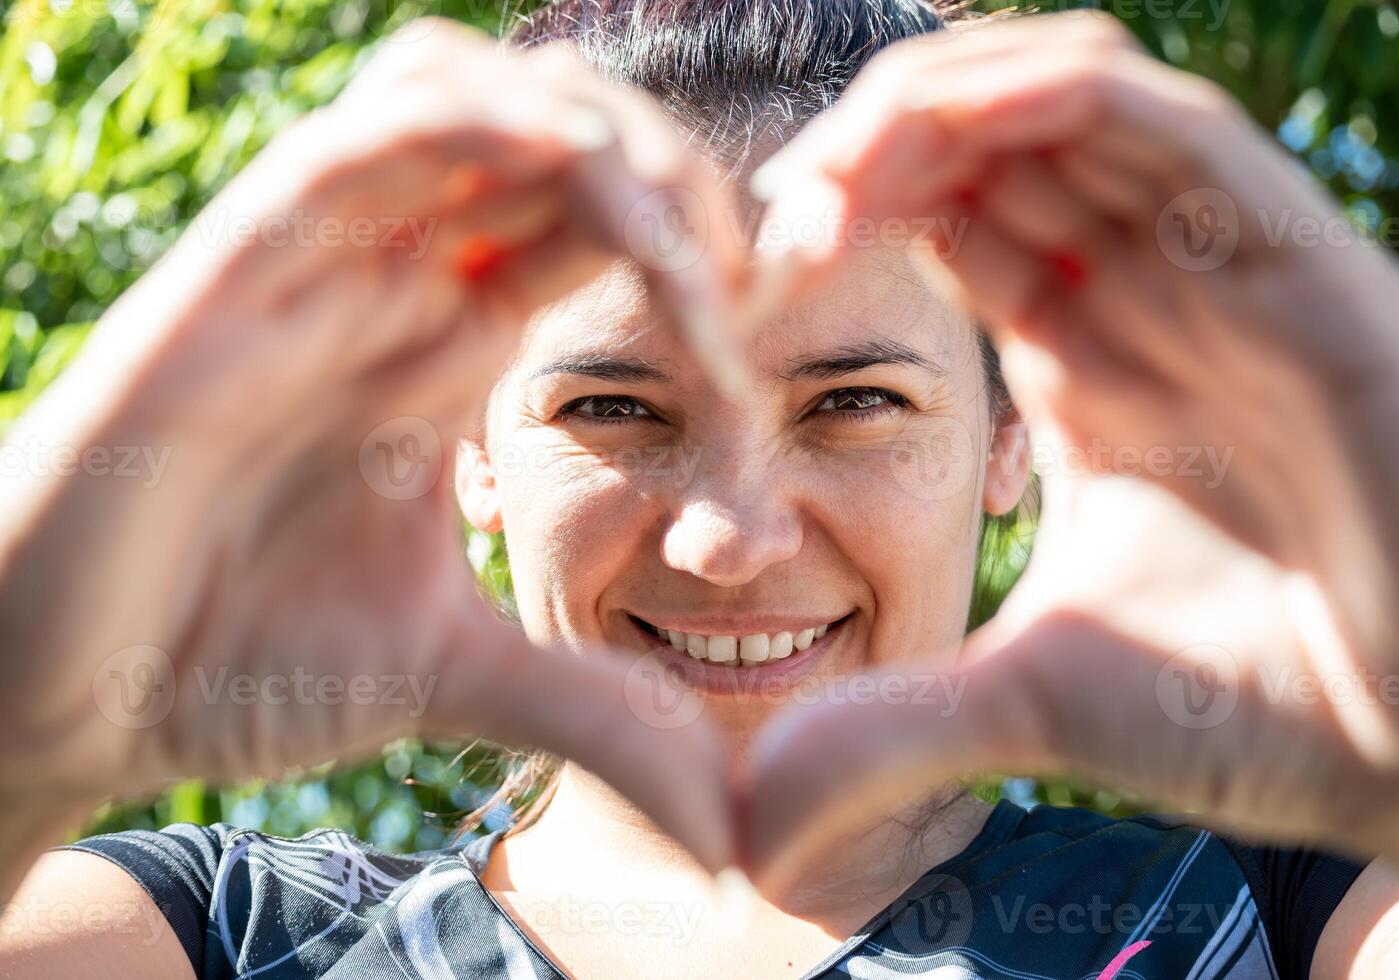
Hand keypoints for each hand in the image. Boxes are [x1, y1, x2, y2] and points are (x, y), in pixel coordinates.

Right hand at [0, 21, 743, 883]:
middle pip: (558, 144)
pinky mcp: (231, 279)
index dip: (705, 254)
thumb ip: (586, 710)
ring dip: (592, 135)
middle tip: (743, 270)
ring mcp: (315, 271)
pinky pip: (355, 144)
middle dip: (674, 177)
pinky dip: (463, 124)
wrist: (67, 691)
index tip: (765, 337)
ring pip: (469, 105)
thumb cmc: (239, 657)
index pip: (604, 234)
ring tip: (670, 225)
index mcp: (451, 350)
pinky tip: (560, 160)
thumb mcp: (451, 677)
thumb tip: (723, 820)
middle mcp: (392, 286)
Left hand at [741, 11, 1398, 889]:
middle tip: (782, 211)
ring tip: (840, 167)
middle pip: (996, 151)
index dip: (848, 221)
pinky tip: (952, 121)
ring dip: (942, 108)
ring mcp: (1229, 277)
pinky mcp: (1308, 274)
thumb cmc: (1263, 717)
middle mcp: (1154, 304)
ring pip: (1073, 110)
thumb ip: (889, 732)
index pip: (955, 226)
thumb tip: (755, 827)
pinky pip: (1177, 131)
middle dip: (874, 151)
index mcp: (1088, 369)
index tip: (760, 270)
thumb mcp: (1030, 703)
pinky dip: (1061, 97)